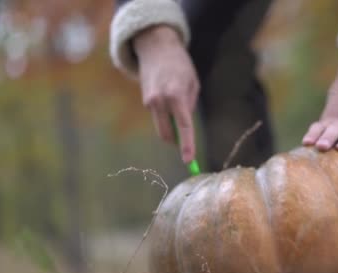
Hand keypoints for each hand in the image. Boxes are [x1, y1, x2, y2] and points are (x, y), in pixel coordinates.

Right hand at [134, 25, 199, 162]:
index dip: (186, 145)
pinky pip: (158, 115)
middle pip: (167, 134)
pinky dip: (166, 114)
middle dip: (176, 141)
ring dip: (171, 126)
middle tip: (186, 141)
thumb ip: (189, 105)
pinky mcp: (145, 100)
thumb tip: (183, 125)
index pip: (183, 127)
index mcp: (176, 96)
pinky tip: (169, 96)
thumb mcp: (193, 83)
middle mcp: (160, 101)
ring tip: (178, 105)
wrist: (156, 47)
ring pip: (161, 127)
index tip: (189, 161)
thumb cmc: (180, 64)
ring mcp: (150, 101)